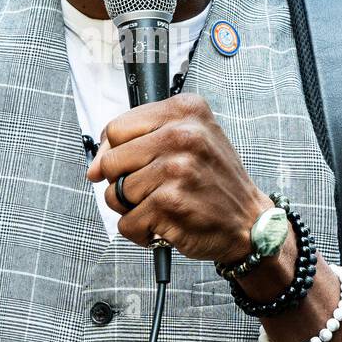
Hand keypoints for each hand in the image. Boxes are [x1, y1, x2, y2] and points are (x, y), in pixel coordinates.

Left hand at [85, 93, 271, 263]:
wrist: (249, 221)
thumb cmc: (212, 181)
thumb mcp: (188, 140)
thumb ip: (138, 142)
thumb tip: (92, 168)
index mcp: (186, 110)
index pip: (116, 128)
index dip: (115, 152)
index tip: (132, 165)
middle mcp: (182, 135)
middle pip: (110, 161)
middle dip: (122, 182)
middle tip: (152, 188)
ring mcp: (176, 169)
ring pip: (115, 194)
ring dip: (133, 209)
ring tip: (164, 205)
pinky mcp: (170, 203)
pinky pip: (126, 222)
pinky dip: (140, 231)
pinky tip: (165, 223)